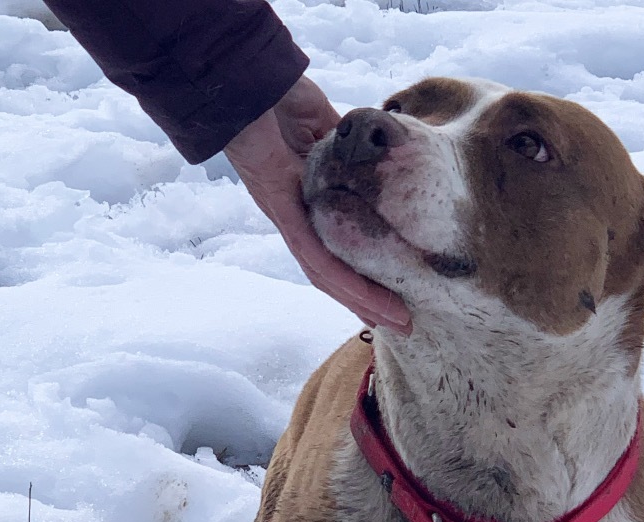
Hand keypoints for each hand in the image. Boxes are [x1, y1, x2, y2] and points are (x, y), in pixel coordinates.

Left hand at [224, 77, 410, 333]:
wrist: (242, 75)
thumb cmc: (276, 94)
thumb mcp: (325, 128)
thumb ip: (348, 151)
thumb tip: (377, 161)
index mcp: (303, 200)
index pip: (337, 249)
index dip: (363, 275)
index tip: (393, 294)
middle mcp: (293, 216)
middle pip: (331, 272)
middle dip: (366, 301)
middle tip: (400, 325)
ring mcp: (285, 214)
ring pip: (324, 273)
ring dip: (360, 301)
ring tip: (392, 322)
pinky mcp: (280, 207)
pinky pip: (313, 254)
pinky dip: (341, 280)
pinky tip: (363, 301)